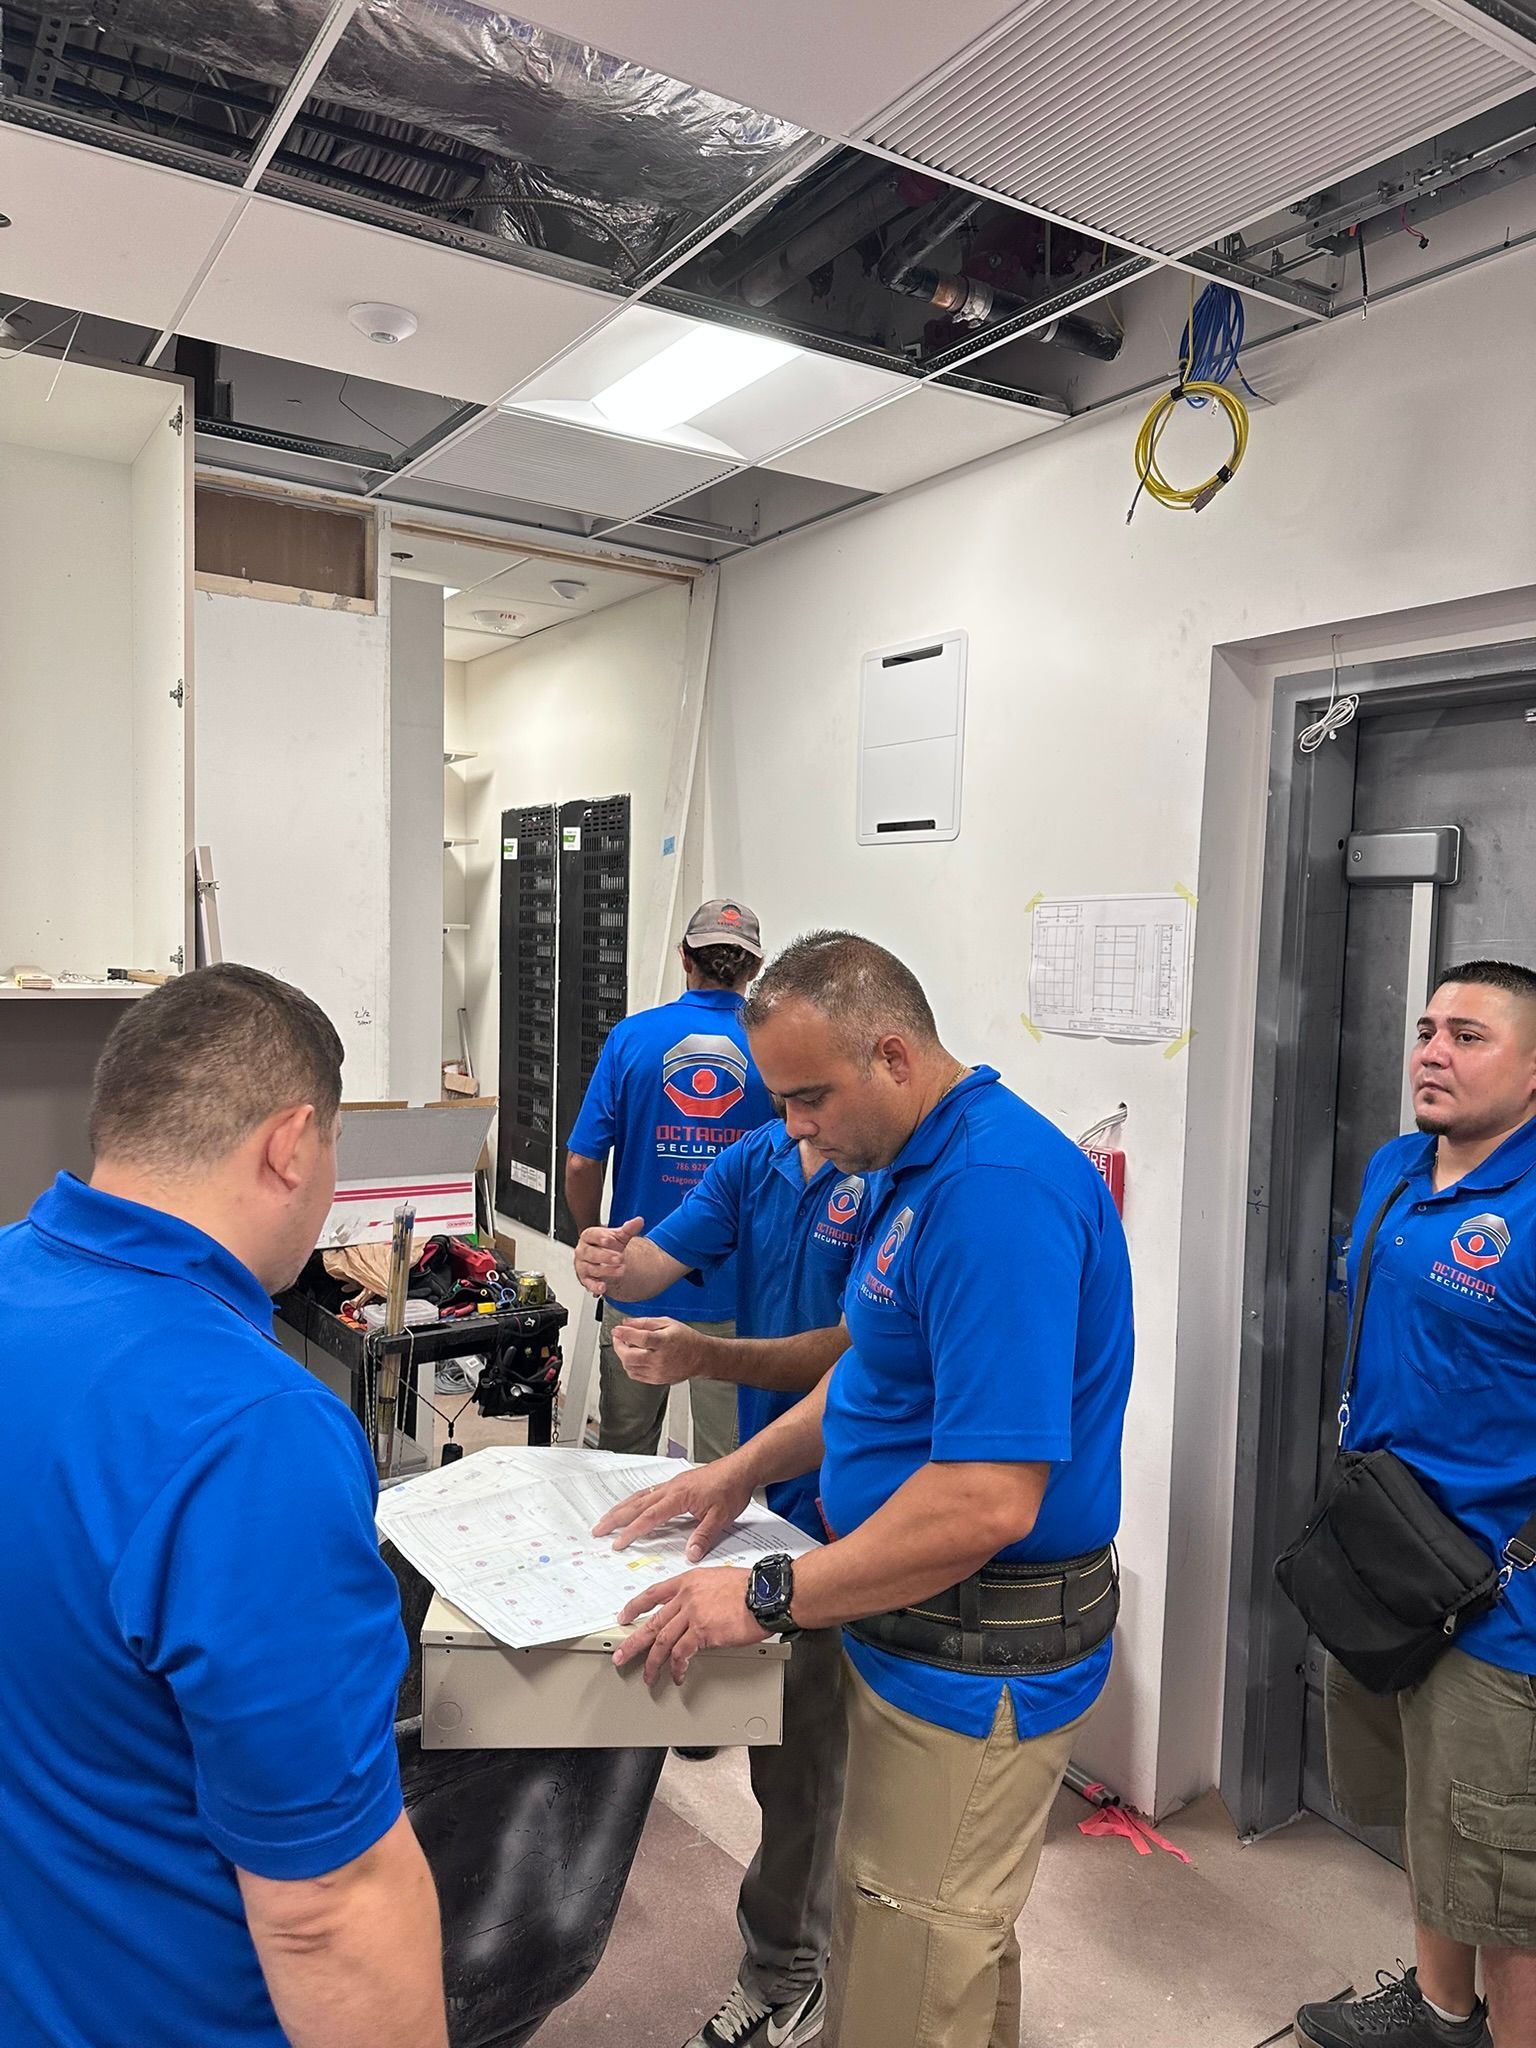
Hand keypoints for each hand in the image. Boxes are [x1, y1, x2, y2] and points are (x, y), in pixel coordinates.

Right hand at [573, 1216, 644, 1297]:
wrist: (604, 1260)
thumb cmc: (608, 1246)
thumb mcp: (619, 1237)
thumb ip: (628, 1229)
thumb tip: (639, 1221)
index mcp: (589, 1237)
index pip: (591, 1235)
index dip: (600, 1237)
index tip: (610, 1239)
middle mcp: (583, 1251)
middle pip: (590, 1253)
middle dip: (605, 1256)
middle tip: (619, 1257)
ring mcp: (583, 1265)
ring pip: (591, 1268)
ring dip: (606, 1270)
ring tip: (621, 1270)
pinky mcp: (585, 1279)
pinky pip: (588, 1283)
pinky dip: (595, 1286)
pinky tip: (603, 1287)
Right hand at [591, 1458, 753, 1560]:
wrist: (742, 1468)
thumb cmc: (732, 1488)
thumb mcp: (720, 1517)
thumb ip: (702, 1536)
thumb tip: (689, 1555)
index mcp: (678, 1496)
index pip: (649, 1517)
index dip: (631, 1531)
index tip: (617, 1543)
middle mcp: (671, 1488)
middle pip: (636, 1504)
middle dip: (615, 1517)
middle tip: (598, 1529)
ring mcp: (673, 1485)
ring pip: (641, 1497)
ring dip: (622, 1508)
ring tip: (608, 1518)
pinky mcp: (678, 1484)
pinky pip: (650, 1492)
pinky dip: (636, 1501)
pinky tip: (634, 1505)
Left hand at [612, 1316, 712, 1385]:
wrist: (701, 1357)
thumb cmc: (686, 1339)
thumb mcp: (668, 1323)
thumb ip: (645, 1322)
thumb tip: (627, 1322)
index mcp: (664, 1342)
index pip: (639, 1338)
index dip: (624, 1333)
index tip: (617, 1329)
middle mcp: (660, 1359)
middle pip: (630, 1356)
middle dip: (618, 1346)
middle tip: (618, 1337)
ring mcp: (657, 1372)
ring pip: (630, 1367)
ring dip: (623, 1356)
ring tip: (626, 1346)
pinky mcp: (656, 1380)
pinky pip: (635, 1375)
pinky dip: (629, 1366)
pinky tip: (633, 1357)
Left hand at [614, 1567, 765, 1684]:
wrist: (764, 1593)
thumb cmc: (750, 1587)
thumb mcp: (718, 1579)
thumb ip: (701, 1593)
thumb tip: (695, 1610)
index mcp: (688, 1581)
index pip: (653, 1594)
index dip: (635, 1607)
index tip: (624, 1616)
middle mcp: (686, 1597)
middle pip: (651, 1622)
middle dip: (633, 1642)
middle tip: (621, 1655)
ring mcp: (692, 1614)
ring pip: (662, 1641)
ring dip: (652, 1662)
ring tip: (648, 1676)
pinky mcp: (702, 1632)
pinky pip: (682, 1654)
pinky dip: (677, 1668)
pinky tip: (678, 1676)